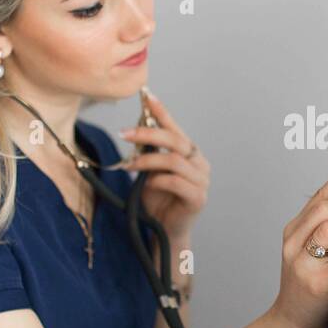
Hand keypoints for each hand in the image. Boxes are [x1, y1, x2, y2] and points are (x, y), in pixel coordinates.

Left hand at [121, 90, 209, 240]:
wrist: (165, 230)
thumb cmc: (158, 199)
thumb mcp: (149, 171)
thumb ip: (148, 151)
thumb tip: (134, 128)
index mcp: (190, 154)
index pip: (175, 128)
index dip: (162, 112)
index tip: (147, 97)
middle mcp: (200, 164)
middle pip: (175, 141)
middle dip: (148, 133)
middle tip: (125, 133)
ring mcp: (202, 181)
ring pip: (174, 161)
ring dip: (148, 160)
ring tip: (129, 164)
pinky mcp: (198, 198)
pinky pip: (176, 182)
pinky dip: (157, 180)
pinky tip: (146, 184)